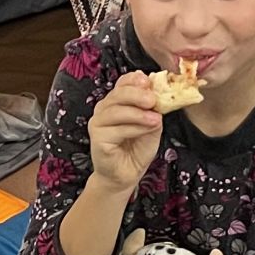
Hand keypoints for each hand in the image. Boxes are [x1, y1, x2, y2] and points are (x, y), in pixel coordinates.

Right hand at [87, 76, 164, 191]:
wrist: (127, 174)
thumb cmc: (137, 149)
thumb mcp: (151, 125)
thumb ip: (152, 110)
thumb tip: (157, 97)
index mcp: (117, 101)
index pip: (123, 83)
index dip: (134, 80)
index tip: (148, 81)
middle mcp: (104, 109)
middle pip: (118, 94)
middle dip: (137, 94)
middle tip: (153, 100)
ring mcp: (98, 123)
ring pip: (116, 111)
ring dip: (138, 114)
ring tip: (155, 119)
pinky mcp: (97, 139)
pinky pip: (116, 129)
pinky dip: (134, 128)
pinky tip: (147, 130)